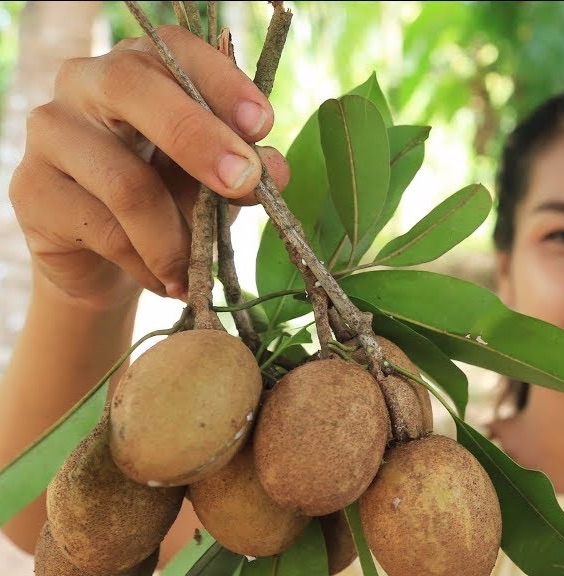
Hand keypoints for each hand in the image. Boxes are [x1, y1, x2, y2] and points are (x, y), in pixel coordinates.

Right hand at [8, 25, 289, 310]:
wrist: (106, 260)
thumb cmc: (170, 199)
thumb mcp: (213, 180)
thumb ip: (243, 169)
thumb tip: (274, 171)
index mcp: (142, 65)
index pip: (175, 49)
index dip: (221, 83)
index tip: (263, 125)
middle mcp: (87, 83)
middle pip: (134, 89)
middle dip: (199, 140)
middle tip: (244, 183)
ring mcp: (51, 132)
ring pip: (126, 182)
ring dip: (176, 237)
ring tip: (198, 270)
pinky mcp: (31, 188)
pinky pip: (105, 231)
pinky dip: (149, 263)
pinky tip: (166, 280)